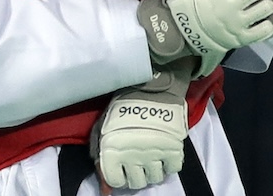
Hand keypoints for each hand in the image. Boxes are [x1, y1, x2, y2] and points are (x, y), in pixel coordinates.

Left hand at [91, 59, 190, 190]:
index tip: (121, 168)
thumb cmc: (122, 106)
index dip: (118, 176)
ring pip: (154, 178)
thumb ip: (99, 155)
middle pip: (136, 183)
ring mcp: (155, 154)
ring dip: (152, 170)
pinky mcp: (173, 149)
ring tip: (150, 156)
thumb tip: (105, 187)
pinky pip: (172, 168)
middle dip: (135, 174)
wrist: (151, 86)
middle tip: (136, 161)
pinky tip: (163, 152)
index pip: (115, 181)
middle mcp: (133, 156)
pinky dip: (169, 163)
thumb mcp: (102, 127)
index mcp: (113, 150)